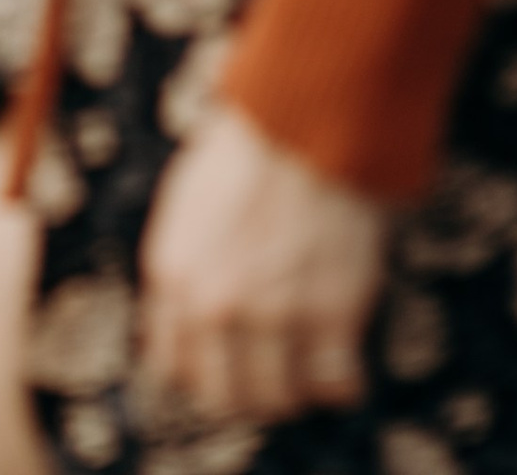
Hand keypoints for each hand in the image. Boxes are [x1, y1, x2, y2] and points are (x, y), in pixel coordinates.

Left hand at [138, 100, 385, 424]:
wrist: (307, 119)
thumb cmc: (247, 149)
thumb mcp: (186, 204)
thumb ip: (182, 266)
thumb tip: (182, 319)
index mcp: (172, 276)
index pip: (173, 366)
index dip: (203, 372)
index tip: (227, 367)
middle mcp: (214, 306)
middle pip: (225, 394)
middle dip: (248, 393)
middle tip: (273, 379)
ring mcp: (273, 316)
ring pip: (279, 397)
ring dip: (296, 392)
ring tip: (310, 373)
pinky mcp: (330, 315)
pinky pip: (334, 382)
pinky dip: (341, 382)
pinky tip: (345, 365)